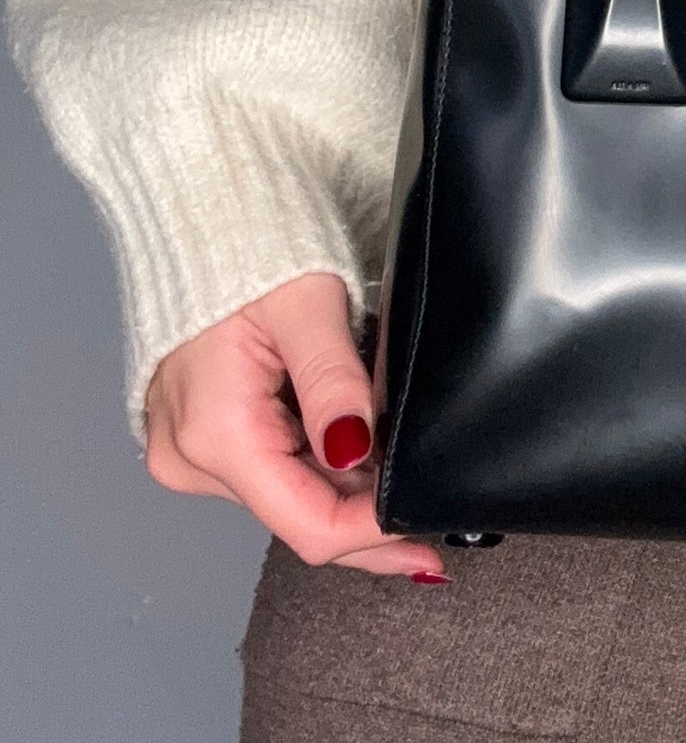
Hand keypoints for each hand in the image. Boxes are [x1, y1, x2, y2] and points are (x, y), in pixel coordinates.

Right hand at [143, 272, 445, 581]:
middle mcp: (192, 457)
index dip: (371, 534)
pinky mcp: (204, 433)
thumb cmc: (255, 248)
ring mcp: (193, 448)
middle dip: (366, 518)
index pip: (305, 523)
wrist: (207, 215)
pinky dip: (321, 463)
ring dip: (347, 488)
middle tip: (429, 524)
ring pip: (289, 493)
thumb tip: (357, 452)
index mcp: (215, 434)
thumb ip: (334, 382)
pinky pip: (274, 465)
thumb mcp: (309, 307)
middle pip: (298, 516)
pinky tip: (361, 452)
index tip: (424, 530)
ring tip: (401, 471)